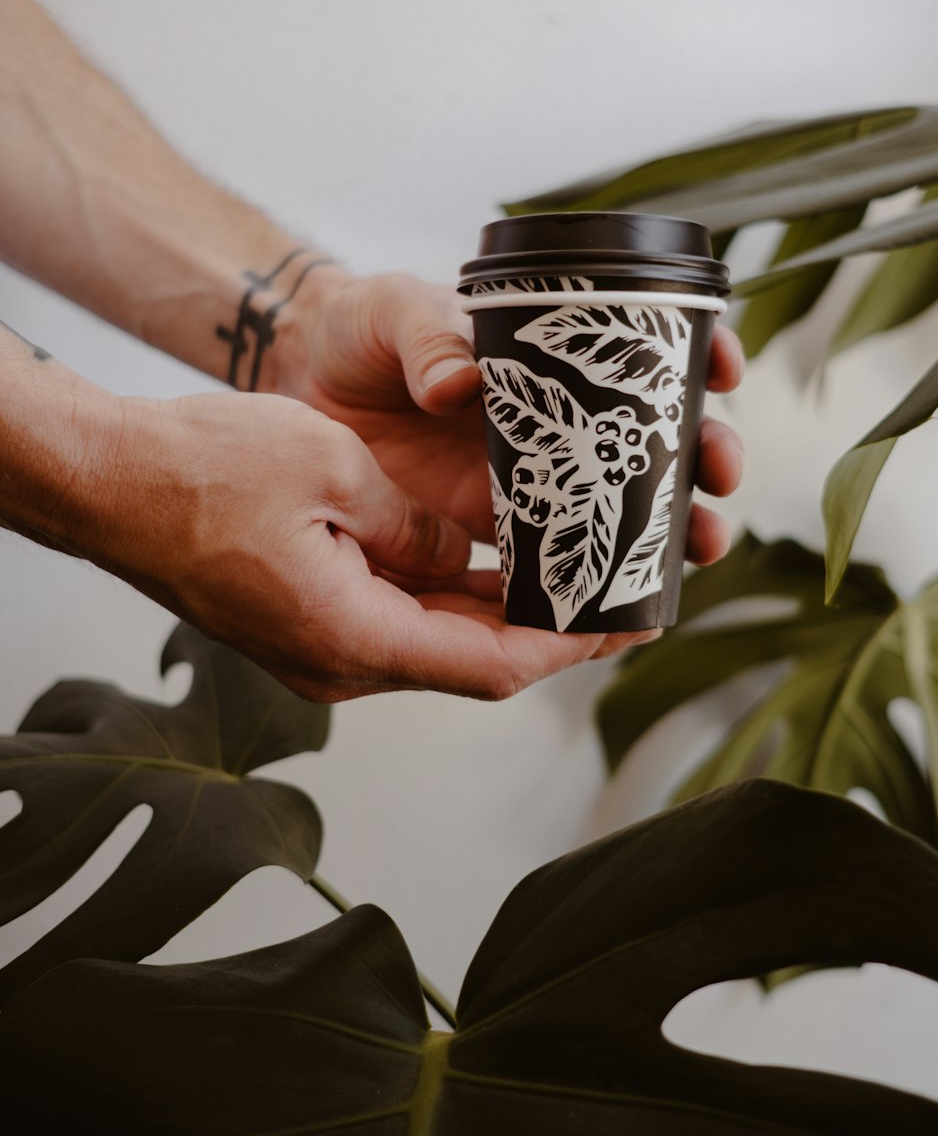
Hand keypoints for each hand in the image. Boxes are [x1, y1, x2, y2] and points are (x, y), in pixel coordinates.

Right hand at [102, 392, 656, 701]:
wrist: (111, 481)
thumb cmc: (201, 471)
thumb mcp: (338, 472)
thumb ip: (419, 526)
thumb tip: (468, 555)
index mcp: (352, 637)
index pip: (492, 665)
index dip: (570, 647)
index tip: (628, 620)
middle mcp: (340, 662)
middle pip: (473, 660)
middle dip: (550, 628)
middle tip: (619, 588)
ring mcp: (321, 646)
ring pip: (439, 638)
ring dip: (504, 611)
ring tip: (574, 568)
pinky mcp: (309, 618)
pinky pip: (400, 616)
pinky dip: (454, 594)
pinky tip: (494, 556)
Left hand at [276, 270, 744, 560]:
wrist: (304, 380)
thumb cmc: (362, 327)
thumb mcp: (394, 310)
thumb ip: (428, 340)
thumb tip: (462, 386)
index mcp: (552, 355)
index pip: (645, 351)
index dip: (697, 357)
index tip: (722, 367)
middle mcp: (560, 418)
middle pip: (655, 439)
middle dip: (704, 457)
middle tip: (718, 472)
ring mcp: (533, 476)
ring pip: (622, 506)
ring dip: (671, 528)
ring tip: (699, 545)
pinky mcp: (494, 527)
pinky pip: (553, 560)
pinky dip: (592, 581)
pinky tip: (622, 599)